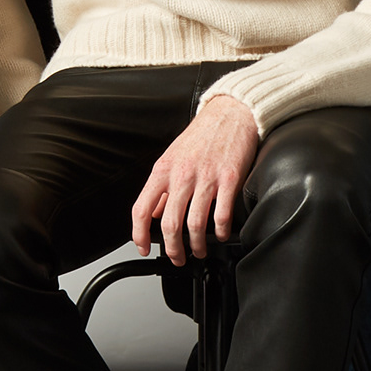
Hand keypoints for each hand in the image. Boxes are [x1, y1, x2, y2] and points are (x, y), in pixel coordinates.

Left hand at [131, 93, 260, 264]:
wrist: (231, 113)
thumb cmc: (203, 134)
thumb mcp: (172, 156)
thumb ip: (162, 187)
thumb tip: (152, 214)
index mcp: (163, 169)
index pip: (141, 209)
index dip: (139, 234)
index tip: (143, 247)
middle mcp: (182, 174)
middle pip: (169, 224)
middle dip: (172, 249)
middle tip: (177, 257)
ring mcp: (206, 177)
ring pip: (195, 225)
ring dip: (196, 245)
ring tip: (199, 250)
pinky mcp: (229, 179)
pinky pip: (222, 215)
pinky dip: (220, 232)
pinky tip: (220, 235)